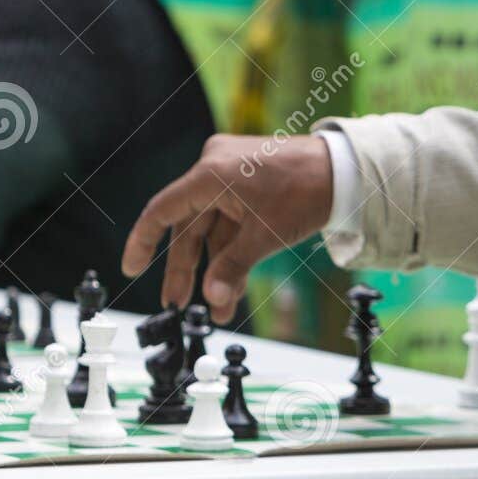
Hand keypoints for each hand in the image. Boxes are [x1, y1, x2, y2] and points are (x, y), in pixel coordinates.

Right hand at [122, 133, 333, 320]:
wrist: (346, 170)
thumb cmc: (306, 192)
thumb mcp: (265, 236)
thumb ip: (233, 268)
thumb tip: (213, 300)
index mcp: (210, 174)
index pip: (162, 210)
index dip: (143, 242)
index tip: (131, 268)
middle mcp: (215, 169)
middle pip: (189, 227)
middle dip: (187, 270)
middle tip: (178, 306)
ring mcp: (232, 174)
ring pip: (213, 229)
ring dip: (216, 267)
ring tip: (219, 309)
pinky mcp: (249, 183)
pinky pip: (231, 221)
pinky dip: (232, 251)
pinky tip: (233, 286)